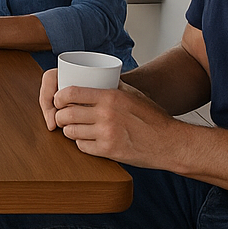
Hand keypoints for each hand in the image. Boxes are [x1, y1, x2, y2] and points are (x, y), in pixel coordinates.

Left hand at [40, 73, 175, 165]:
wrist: (169, 142)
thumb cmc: (152, 117)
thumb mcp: (133, 94)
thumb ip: (113, 86)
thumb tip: (94, 77)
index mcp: (110, 97)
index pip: (71, 93)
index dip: (58, 97)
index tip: (58, 100)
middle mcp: (107, 114)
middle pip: (66, 114)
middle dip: (60, 116)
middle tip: (63, 117)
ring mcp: (107, 134)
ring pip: (71, 132)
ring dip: (69, 130)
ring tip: (74, 128)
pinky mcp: (109, 151)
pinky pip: (82, 147)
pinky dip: (81, 143)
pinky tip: (86, 139)